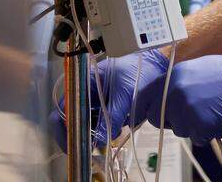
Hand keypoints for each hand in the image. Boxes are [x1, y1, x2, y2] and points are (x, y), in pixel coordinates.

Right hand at [50, 48, 170, 149]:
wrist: (157, 70)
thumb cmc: (138, 73)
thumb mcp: (124, 95)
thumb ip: (110, 117)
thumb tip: (99, 141)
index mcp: (84, 82)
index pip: (64, 107)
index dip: (64, 127)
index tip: (73, 144)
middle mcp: (86, 92)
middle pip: (71, 118)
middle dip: (77, 135)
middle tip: (86, 151)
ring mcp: (96, 102)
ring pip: (84, 125)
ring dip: (89, 137)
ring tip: (99, 146)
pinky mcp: (106, 110)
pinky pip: (97, 126)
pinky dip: (100, 134)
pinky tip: (109, 138)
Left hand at [142, 53, 221, 143]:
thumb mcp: (197, 68)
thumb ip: (177, 82)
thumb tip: (164, 96)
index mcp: (174, 76)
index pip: (148, 98)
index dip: (154, 108)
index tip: (158, 113)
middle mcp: (176, 92)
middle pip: (157, 118)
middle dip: (170, 120)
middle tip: (188, 116)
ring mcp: (187, 110)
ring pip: (178, 130)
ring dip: (191, 126)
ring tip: (210, 112)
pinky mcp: (200, 126)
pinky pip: (196, 138)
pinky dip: (205, 134)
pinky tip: (218, 119)